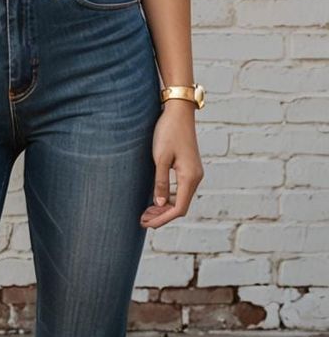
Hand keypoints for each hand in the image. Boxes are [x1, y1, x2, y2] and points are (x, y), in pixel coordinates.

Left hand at [141, 104, 202, 228]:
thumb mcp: (160, 158)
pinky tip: (155, 201)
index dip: (162, 219)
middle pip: (180, 206)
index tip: (146, 224)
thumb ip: (161, 182)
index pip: (179, 208)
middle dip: (161, 216)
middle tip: (142, 221)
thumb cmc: (168, 133)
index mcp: (190, 177)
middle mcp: (195, 177)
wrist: (178, 113)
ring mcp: (193, 173)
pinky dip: (168, 198)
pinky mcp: (188, 168)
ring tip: (145, 213)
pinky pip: (180, 190)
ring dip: (164, 208)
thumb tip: (161, 204)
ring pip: (180, 199)